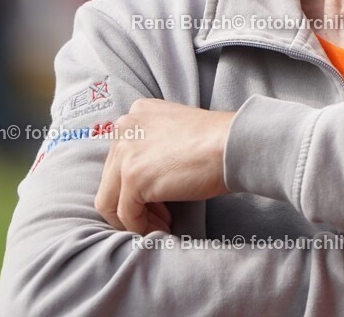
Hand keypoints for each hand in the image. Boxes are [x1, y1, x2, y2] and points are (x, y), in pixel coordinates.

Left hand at [94, 99, 235, 234]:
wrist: (234, 144)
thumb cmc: (217, 141)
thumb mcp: (176, 131)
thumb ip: (153, 144)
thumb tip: (143, 180)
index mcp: (135, 113)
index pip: (118, 158)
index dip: (135, 183)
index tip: (157, 199)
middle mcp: (124, 127)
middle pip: (111, 179)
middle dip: (132, 203)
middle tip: (160, 216)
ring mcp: (125, 151)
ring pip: (110, 200)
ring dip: (133, 219)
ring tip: (159, 226)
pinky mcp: (133, 176)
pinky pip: (126, 214)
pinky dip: (141, 227)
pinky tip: (162, 229)